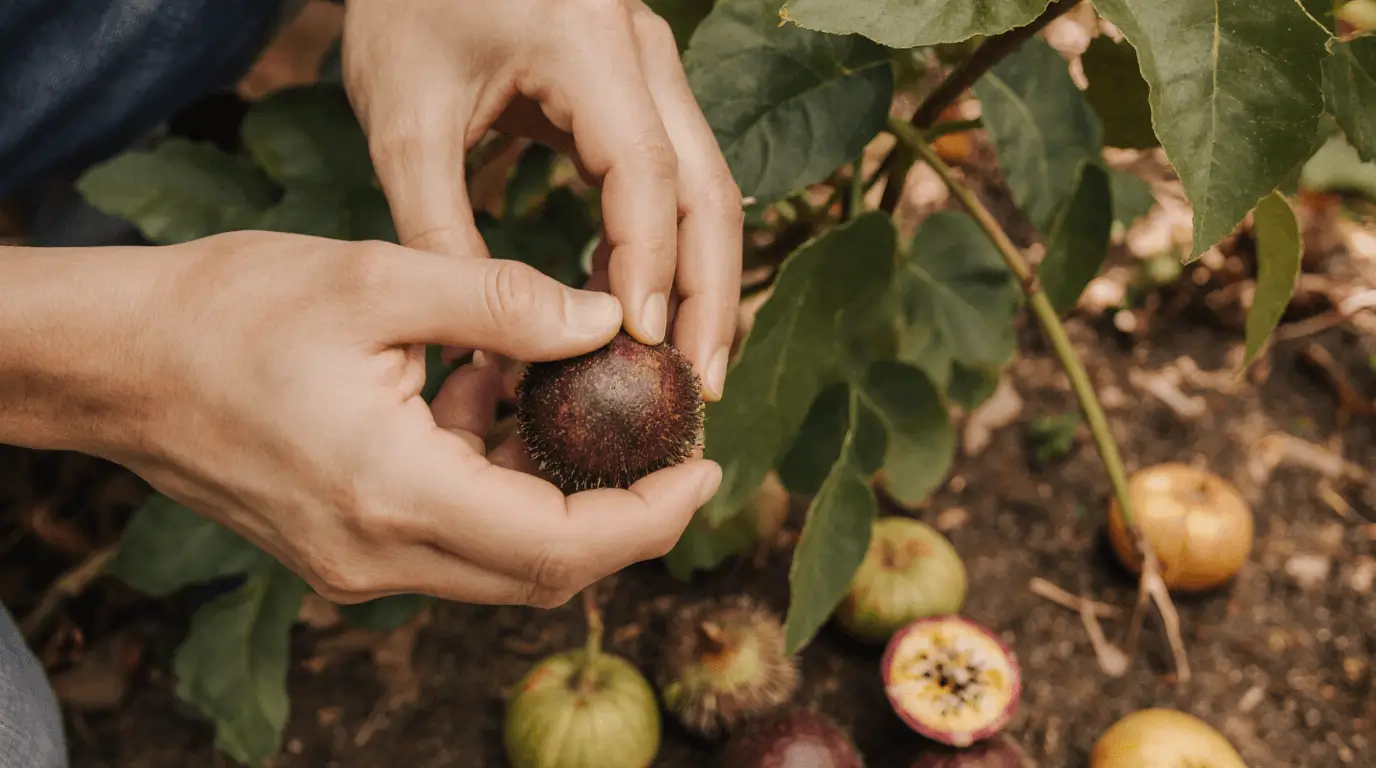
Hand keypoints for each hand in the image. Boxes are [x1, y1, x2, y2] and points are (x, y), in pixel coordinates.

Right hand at [76, 232, 721, 606]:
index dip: (650, 516)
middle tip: (668, 443)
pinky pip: (452, 541)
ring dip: (551, 492)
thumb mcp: (379, 282)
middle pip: (544, 571)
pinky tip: (478, 400)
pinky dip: (493, 486)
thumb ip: (505, 305)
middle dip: (622, 513)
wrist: (119, 365)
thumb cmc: (231, 311)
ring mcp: (356, 566)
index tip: (705, 468)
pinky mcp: (343, 552)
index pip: (562, 545)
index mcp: (394, 493)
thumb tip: (604, 320)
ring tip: (550, 392)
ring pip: (501, 562)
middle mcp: (379, 555)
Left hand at [339, 0, 742, 400]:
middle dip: (709, 293)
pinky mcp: (640, 90)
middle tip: (699, 385)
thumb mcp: (405, 126)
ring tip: (686, 368)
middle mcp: (640, 48)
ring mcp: (650, 67)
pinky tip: (641, 314)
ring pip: (706, 187)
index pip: (645, 172)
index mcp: (584, 40)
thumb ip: (443, 235)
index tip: (644, 346)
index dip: (650, 266)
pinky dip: (666, 250)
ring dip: (701, 280)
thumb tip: (487, 350)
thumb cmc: (402, 14)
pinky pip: (672, 180)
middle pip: (707, 186)